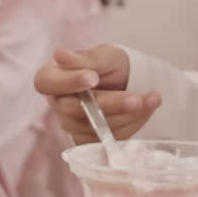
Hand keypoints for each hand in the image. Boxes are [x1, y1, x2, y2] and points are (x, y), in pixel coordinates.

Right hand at [33, 45, 160, 142]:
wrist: (127, 82)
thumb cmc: (109, 65)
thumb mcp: (102, 55)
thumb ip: (84, 59)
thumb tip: (59, 54)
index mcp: (52, 77)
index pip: (45, 83)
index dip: (68, 82)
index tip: (92, 77)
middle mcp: (58, 104)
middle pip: (74, 110)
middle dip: (110, 104)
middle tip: (135, 98)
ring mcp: (72, 125)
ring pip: (94, 128)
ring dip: (127, 116)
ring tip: (152, 98)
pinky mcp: (90, 141)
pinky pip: (108, 140)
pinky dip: (132, 125)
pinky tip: (148, 109)